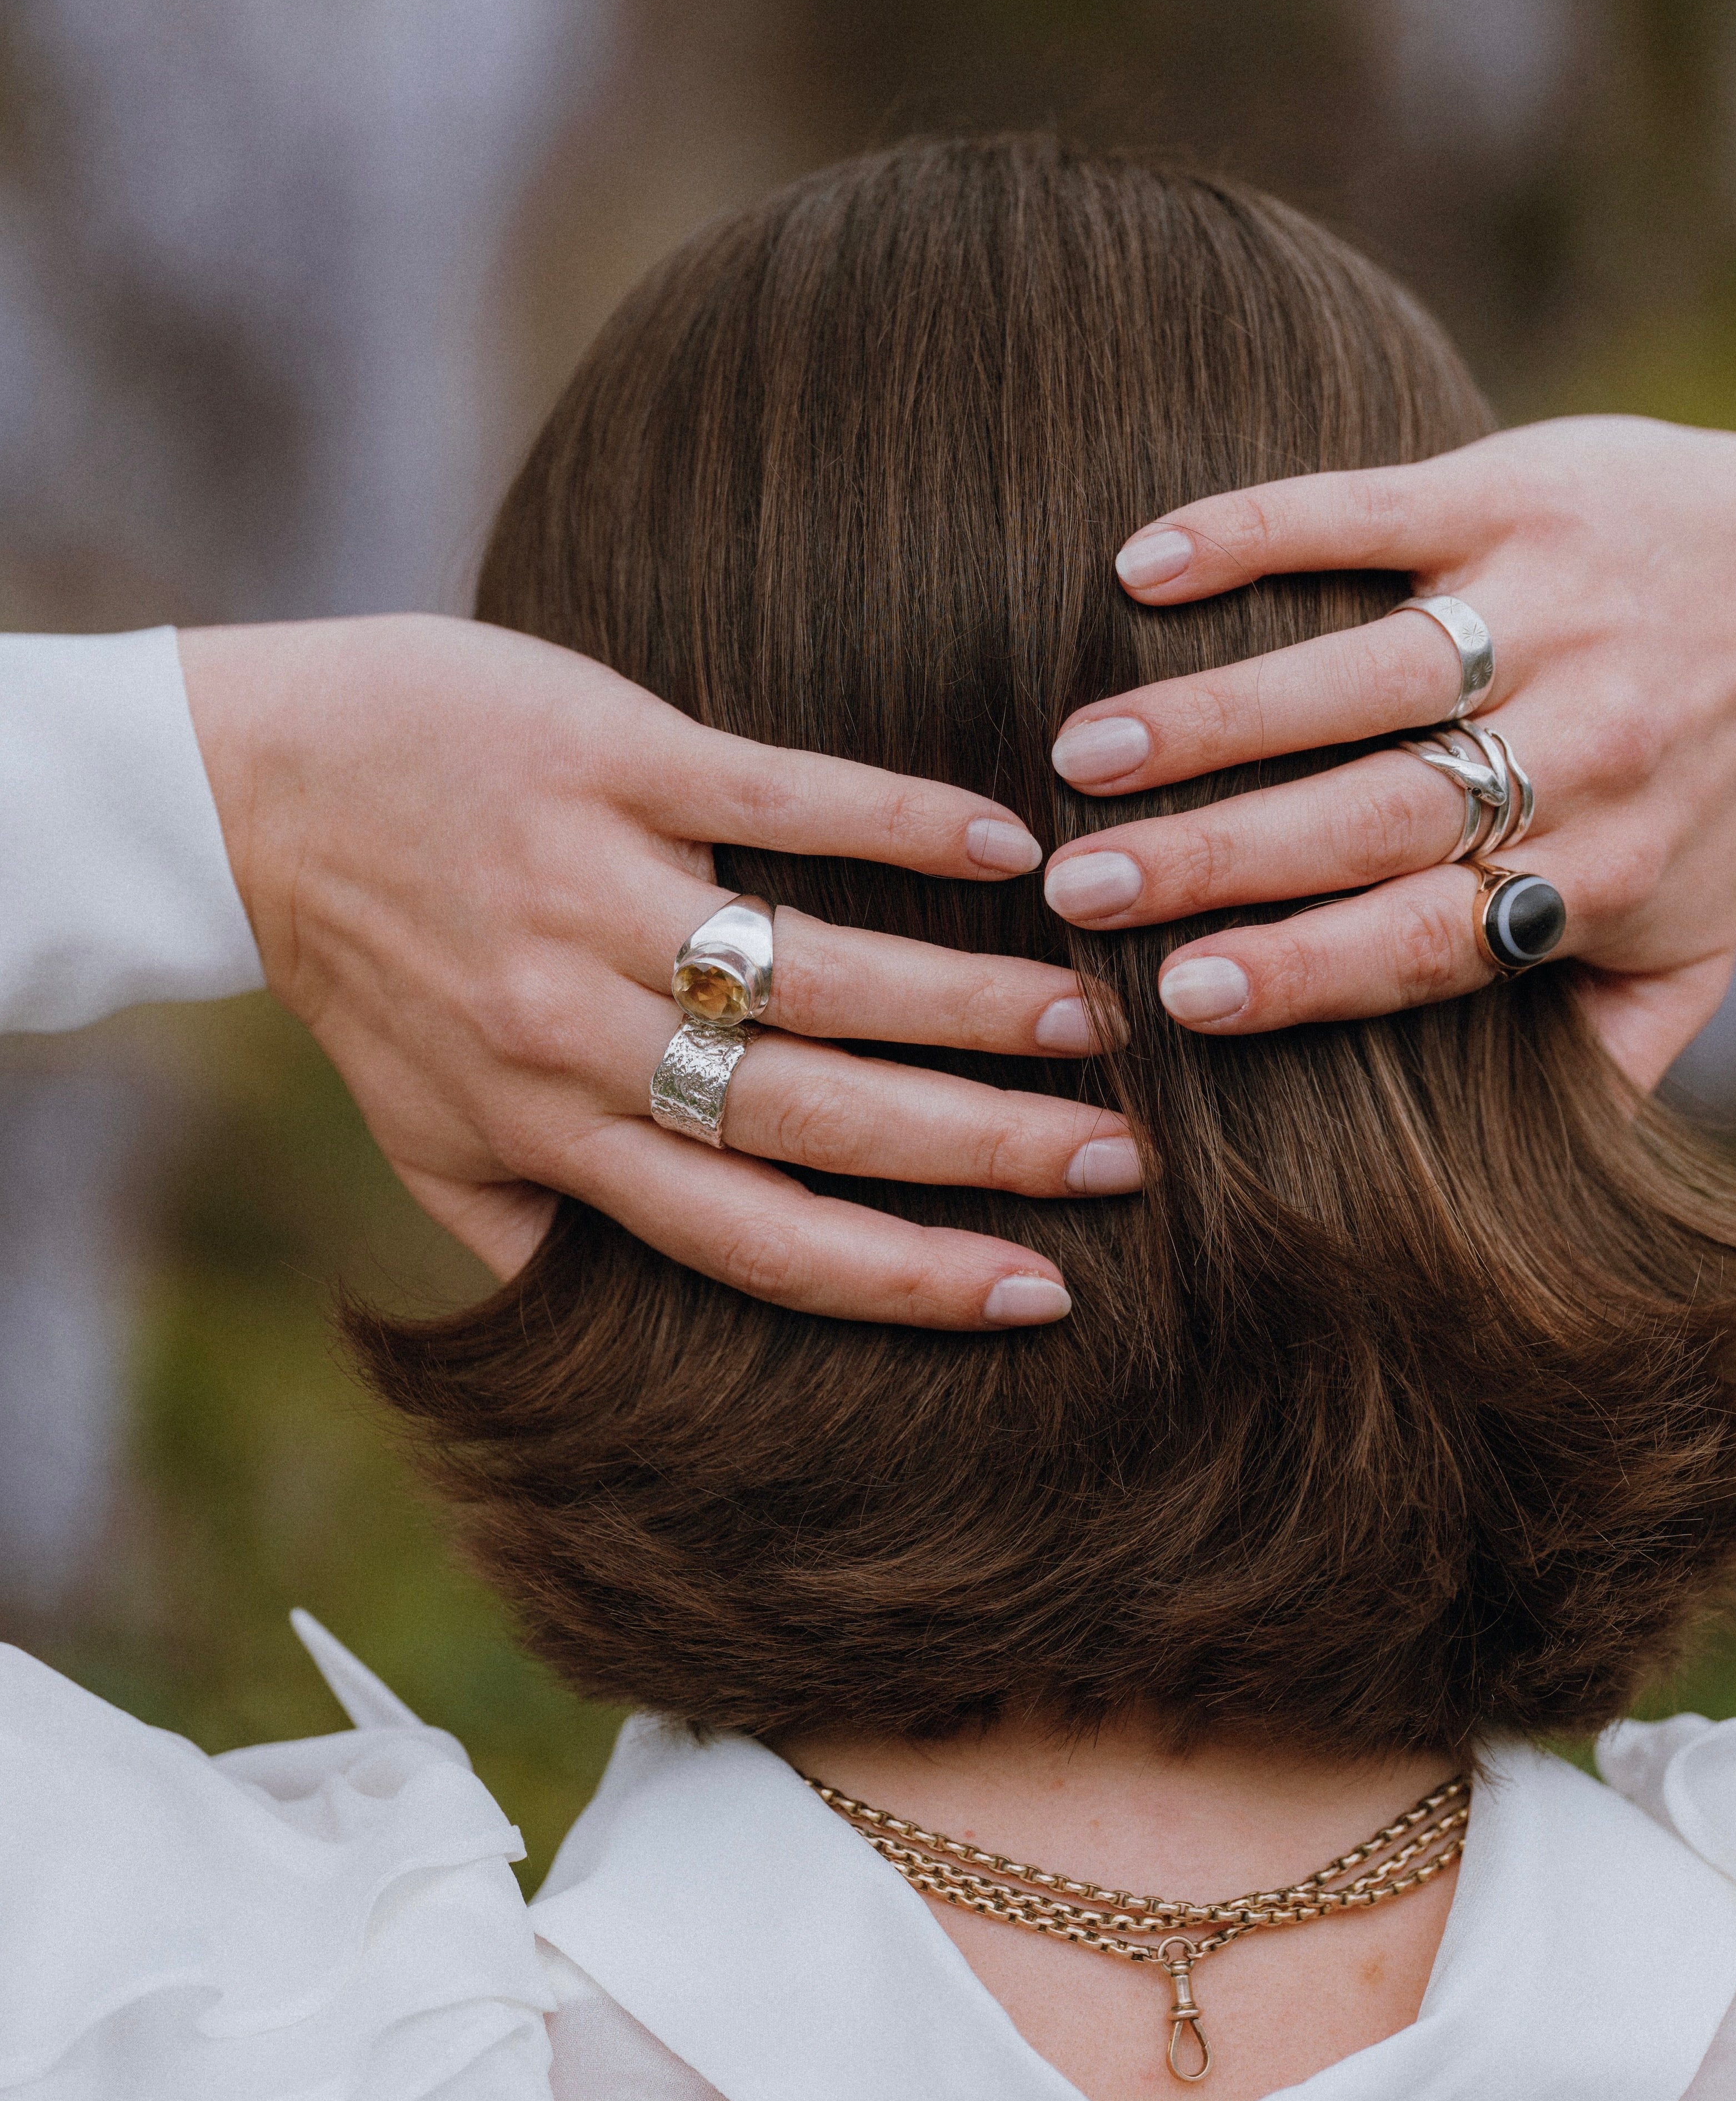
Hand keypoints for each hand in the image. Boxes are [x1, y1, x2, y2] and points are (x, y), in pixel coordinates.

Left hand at [180, 616, 1129, 1327]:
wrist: (248, 785)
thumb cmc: (366, 969)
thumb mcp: (431, 1136)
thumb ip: (535, 1233)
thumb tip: (641, 1345)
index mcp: (552, 1132)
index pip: (759, 1235)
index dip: (906, 1275)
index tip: (1039, 1292)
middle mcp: (575, 1031)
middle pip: (816, 1113)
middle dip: (986, 1145)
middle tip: (1122, 1155)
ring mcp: (592, 888)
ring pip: (817, 969)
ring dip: (970, 1000)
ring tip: (1092, 1017)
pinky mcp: (605, 755)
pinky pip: (777, 798)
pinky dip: (898, 825)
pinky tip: (1005, 848)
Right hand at [1040, 418, 1735, 1087]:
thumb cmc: (1722, 785)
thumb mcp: (1694, 939)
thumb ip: (1607, 1045)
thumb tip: (1515, 1187)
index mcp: (1594, 870)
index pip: (1423, 936)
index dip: (1300, 968)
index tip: (1173, 994)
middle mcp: (1575, 744)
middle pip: (1369, 814)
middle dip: (1214, 854)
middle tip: (1078, 884)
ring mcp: (1542, 610)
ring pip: (1358, 672)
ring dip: (1211, 713)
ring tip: (1083, 753)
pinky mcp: (1513, 495)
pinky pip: (1368, 514)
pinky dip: (1254, 534)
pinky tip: (1145, 565)